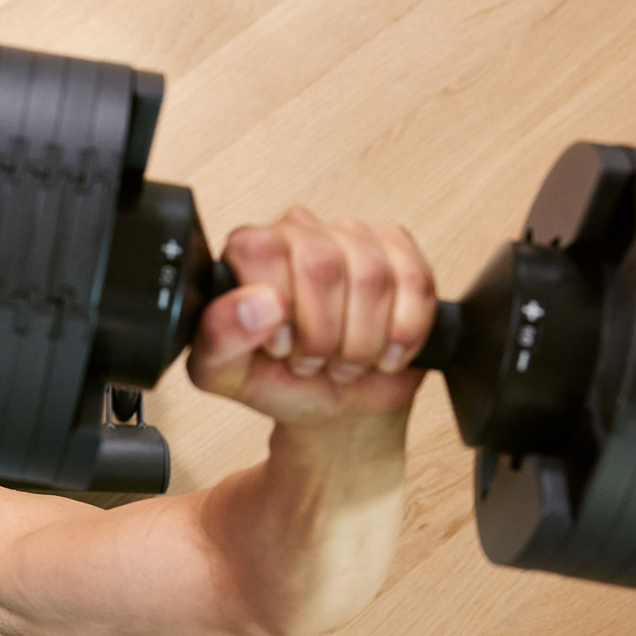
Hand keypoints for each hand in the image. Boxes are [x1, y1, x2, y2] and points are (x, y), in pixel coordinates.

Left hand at [185, 207, 435, 426]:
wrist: (336, 404)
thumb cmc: (278, 380)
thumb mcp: (226, 374)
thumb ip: (220, 338)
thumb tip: (253, 305)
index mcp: (249, 250)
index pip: (261, 250)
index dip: (277, 309)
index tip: (281, 347)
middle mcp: (300, 231)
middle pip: (321, 265)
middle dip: (321, 333)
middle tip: (314, 362)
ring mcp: (354, 236)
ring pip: (371, 276)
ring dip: (361, 341)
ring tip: (344, 362)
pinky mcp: (402, 253)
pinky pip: (415, 283)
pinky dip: (402, 333)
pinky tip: (384, 354)